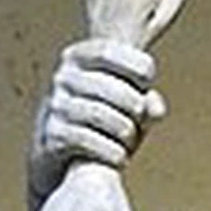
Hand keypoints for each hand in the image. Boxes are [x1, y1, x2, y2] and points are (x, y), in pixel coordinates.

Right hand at [27, 38, 164, 210]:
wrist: (58, 157)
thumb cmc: (100, 123)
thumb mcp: (124, 107)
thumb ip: (146, 103)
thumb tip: (157, 111)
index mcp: (79, 57)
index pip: (111, 52)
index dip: (137, 66)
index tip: (146, 80)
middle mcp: (64, 77)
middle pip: (116, 89)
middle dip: (136, 108)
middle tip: (138, 121)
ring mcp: (57, 105)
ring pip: (103, 116)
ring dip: (126, 133)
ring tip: (128, 142)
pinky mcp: (54, 135)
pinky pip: (89, 141)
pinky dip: (112, 152)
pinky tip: (120, 158)